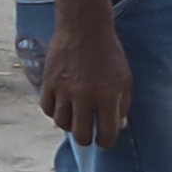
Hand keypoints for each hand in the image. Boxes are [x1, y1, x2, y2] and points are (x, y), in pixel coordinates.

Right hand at [37, 8, 131, 146]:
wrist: (84, 29)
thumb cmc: (109, 53)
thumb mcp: (125, 79)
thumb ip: (122, 105)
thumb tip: (119, 126)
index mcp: (107, 97)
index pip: (106, 133)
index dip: (105, 142)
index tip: (104, 142)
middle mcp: (84, 97)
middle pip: (80, 134)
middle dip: (86, 139)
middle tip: (88, 136)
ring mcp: (64, 90)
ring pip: (61, 123)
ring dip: (69, 126)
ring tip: (74, 120)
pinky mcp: (48, 82)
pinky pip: (47, 108)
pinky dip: (54, 112)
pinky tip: (61, 107)